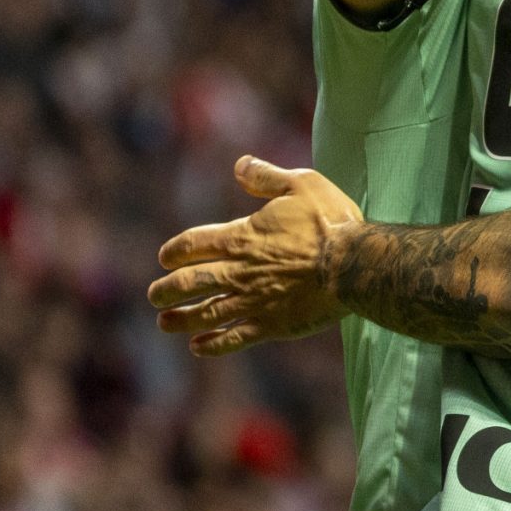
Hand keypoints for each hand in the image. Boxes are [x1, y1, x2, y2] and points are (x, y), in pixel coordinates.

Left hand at [148, 158, 362, 355]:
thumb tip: (239, 165)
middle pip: (189, 283)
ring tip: (164, 322)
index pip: (192, 245)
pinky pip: (233, 338)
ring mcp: (253, 301)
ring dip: (180, 318)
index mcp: (242, 238)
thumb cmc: (332, 222)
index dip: (174, 252)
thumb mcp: (302, 184)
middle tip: (155, 295)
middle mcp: (239, 272)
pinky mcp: (271, 324)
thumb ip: (267, 176)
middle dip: (166, 290)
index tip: (165, 259)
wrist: (355, 264)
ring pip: (205, 313)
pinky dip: (212, 344)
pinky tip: (198, 346)